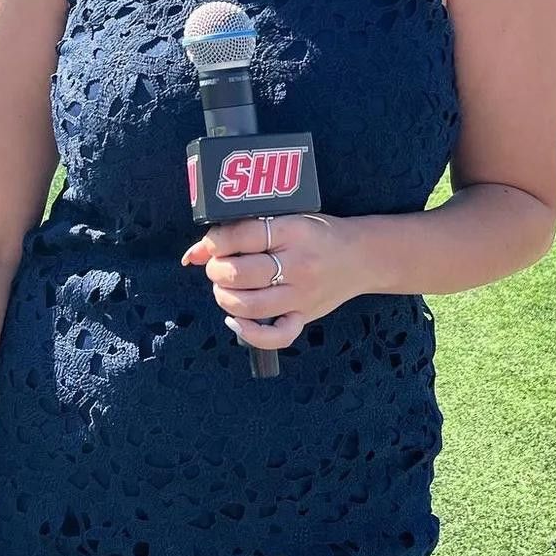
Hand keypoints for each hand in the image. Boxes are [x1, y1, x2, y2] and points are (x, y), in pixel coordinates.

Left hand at [180, 212, 361, 351]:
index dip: (216, 242)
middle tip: (217, 267)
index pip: (243, 236)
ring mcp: (302, 295)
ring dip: (225, 298)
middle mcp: (298, 264)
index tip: (210, 245)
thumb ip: (242, 232)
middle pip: (242, 273)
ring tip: (224, 288)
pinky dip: (250, 333)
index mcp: (293, 231)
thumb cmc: (318, 234)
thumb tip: (194, 253)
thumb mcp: (286, 219)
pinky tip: (237, 320)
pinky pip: (277, 336)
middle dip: (216, 271)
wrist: (361, 257)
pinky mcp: (305, 317)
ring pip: (251, 305)